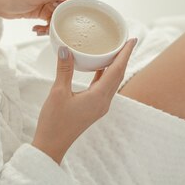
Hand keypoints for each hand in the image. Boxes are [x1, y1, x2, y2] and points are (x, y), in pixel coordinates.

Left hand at [0, 0, 86, 34]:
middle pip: (67, 10)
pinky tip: (35, 30)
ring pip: (58, 19)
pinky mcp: (41, 13)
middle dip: (64, 21)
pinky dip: (44, 28)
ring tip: (41, 31)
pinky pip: (49, 23)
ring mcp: (48, 5)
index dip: (80, 6)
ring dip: (51, 27)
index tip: (84, 18)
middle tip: (56, 29)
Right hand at [32, 38, 137, 163]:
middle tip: (125, 41)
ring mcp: (99, 107)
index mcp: (99, 97)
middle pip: (118, 76)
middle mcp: (103, 102)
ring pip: (112, 82)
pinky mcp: (93, 109)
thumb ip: (64, 70)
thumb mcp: (58, 92)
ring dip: (115, 67)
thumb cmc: (54, 121)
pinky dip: (105, 76)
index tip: (132, 40)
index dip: (125, 54)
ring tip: (115, 52)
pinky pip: (104, 88)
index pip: (117, 70)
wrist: (52, 144)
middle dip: (123, 58)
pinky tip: (99, 68)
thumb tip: (67, 49)